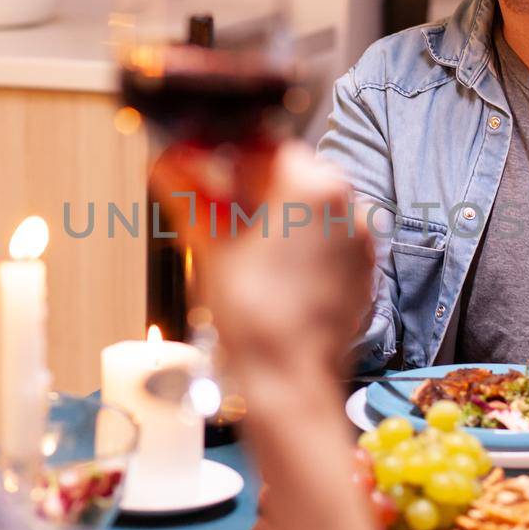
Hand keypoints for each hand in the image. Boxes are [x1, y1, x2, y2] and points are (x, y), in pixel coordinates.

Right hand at [204, 142, 373, 397]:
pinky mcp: (363, 270)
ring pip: (310, 209)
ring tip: (244, 249)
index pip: (261, 148)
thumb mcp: (209, 247)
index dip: (226, 160)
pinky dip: (301, 246)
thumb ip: (188, 195)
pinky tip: (273, 272)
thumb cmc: (253, 318)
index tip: (204, 175)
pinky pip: (328, 241)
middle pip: (289, 176)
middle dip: (252, 190)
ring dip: (277, 218)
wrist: (290, 381)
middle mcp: (345, 204)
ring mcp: (359, 239)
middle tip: (219, 215)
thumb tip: (165, 164)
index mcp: (310, 185)